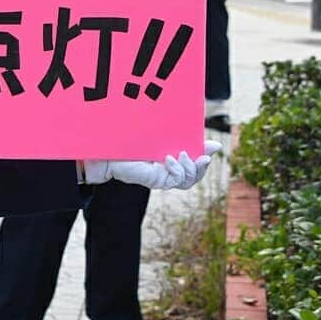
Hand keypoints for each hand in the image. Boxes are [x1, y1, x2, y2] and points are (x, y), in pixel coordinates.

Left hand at [84, 141, 220, 190]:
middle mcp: (168, 171)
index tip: (213, 146)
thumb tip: (211, 142)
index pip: (195, 166)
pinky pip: (175, 181)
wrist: (107, 151)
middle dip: (202, 167)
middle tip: (204, 156)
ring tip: (182, 155)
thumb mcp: (159, 137)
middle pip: (195, 177)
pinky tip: (169, 159)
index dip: (205, 159)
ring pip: (187, 181)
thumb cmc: (129, 141)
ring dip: (190, 169)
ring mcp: (162, 177)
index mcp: (170, 160)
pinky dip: (177, 170)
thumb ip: (179, 137)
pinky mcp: (155, 180)